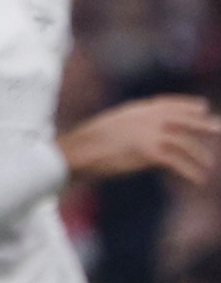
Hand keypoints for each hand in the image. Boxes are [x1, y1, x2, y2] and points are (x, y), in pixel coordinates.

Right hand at [61, 93, 220, 187]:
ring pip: (185, 143)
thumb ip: (128, 123)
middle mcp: (147, 118)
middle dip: (203, 124)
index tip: (203, 107)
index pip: (169, 103)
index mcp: (136, 109)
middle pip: (184, 120)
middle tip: (218, 128)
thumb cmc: (85, 143)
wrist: (76, 152)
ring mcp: (150, 134)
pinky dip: (190, 172)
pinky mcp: (150, 152)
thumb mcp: (109, 124)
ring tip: (208, 166)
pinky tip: (198, 179)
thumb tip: (138, 131)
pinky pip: (178, 162)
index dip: (187, 105)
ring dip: (199, 156)